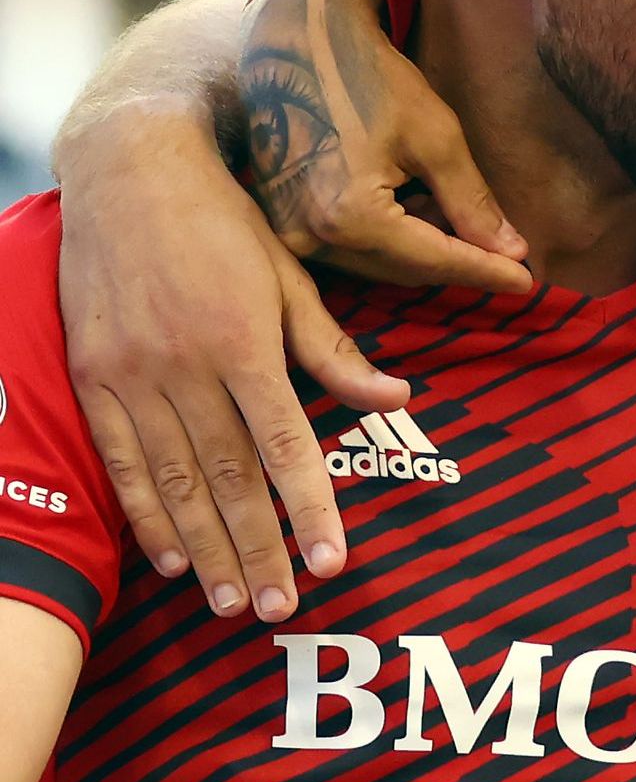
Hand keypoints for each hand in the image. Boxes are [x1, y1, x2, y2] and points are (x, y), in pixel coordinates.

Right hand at [56, 115, 411, 619]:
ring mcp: (131, 373)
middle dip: (257, 549)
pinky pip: (122, 459)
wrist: (129, 173)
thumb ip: (334, 349)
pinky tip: (170, 558)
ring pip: (174, 481)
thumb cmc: (227, 224)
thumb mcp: (292, 277)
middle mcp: (184, 365)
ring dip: (204, 549)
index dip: (309, 507)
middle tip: (279, 608)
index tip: (332, 560)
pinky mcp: (92, 374)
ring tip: (232, 601)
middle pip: (227, 479)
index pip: (284, 445)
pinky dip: (146, 513)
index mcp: (244, 343)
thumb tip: (398, 395)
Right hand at [239, 0, 530, 291]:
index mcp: (348, 218)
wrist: (296, 45)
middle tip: (504, 251)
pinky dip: (392, 237)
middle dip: (457, 260)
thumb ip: (472, 203)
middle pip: (404, 270)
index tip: (528, 281)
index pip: (434, 261)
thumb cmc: (371, 80)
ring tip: (457, 215)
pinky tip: (417, 207)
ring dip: (424, 248)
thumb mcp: (436, 139)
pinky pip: (351, 247)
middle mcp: (310, 237)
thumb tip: (512, 252)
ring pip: (378, 263)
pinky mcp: (280, 223)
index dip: (486, 270)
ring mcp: (288, 234)